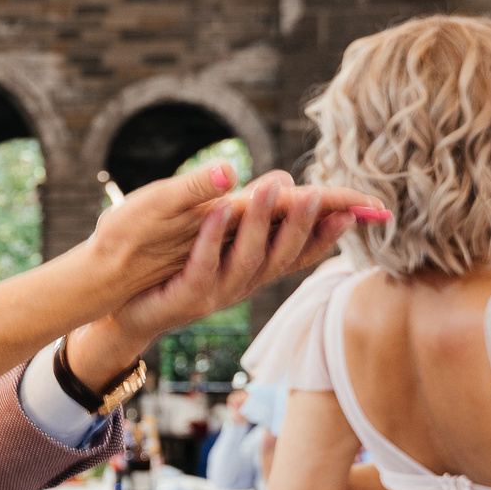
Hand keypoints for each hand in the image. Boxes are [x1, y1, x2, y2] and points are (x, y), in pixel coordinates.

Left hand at [91, 166, 385, 330]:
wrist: (130, 309)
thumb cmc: (178, 271)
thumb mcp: (221, 243)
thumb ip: (253, 218)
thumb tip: (284, 180)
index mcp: (256, 269)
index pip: (303, 251)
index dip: (331, 233)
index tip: (360, 209)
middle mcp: (244, 283)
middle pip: (283, 254)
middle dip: (302, 224)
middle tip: (319, 193)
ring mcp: (218, 292)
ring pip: (248, 258)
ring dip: (260, 222)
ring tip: (269, 187)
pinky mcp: (187, 296)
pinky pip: (204, 265)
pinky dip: (212, 238)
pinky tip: (217, 209)